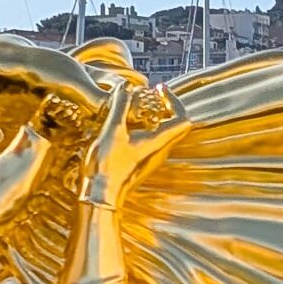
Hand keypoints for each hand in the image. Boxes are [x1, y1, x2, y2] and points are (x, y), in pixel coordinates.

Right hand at [81, 80, 188, 205]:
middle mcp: (160, 150)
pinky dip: (141, 127)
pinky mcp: (142, 162)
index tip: (158, 90)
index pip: (183, 119)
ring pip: (161, 132)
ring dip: (150, 116)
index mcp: (159, 142)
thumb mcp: (113, 131)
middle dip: (162, 106)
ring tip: (133, 106)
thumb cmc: (108, 167)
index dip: (174, 101)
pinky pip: (150, 140)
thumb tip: (126, 87)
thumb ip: (120, 106)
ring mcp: (152, 158)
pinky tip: (123, 124)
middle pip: (174, 124)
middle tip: (148, 95)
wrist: (100, 196)